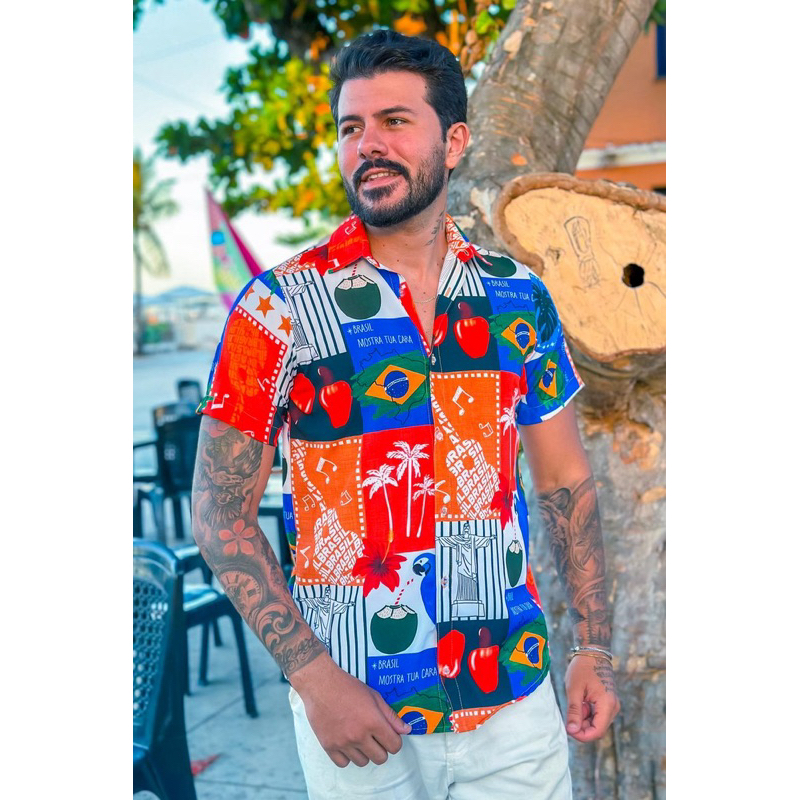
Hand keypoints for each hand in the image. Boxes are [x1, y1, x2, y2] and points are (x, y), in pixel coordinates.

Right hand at [290, 655, 411, 767]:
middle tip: (375, 737)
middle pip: (380, 758)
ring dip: (364, 752)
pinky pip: (344, 763)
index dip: (394, 741)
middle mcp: (359, 735)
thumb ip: (391, 716)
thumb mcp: (374, 696)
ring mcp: (343, 743)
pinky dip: (347, 756)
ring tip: (359, 737)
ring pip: (363, 762)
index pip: (394, 746)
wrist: (321, 684)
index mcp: (373, 721)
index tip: (389, 736)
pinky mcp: (328, 746)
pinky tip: (347, 743)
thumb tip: (406, 730)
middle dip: (381, 748)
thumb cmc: (348, 687)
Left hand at [563, 654, 619, 741]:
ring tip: (575, 703)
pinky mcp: (608, 702)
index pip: (597, 731)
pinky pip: (598, 715)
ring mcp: (612, 705)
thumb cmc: (582, 668)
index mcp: (607, 704)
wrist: (593, 652)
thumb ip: (574, 712)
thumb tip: (571, 731)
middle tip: (569, 716)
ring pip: (598, 723)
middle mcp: (613, 707)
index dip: (582, 735)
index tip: (568, 730)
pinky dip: (588, 714)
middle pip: (598, 729)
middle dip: (582, 727)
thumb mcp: (574, 690)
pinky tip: (580, 702)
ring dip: (584, 720)